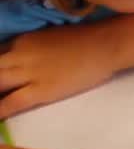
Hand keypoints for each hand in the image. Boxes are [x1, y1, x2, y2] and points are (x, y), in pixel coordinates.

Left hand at [0, 23, 121, 117]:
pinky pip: (10, 103)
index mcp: (23, 40)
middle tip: (1, 91)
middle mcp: (20, 54)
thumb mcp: (51, 36)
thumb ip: (32, 48)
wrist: (107, 43)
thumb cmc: (87, 38)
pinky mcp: (41, 90)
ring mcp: (29, 73)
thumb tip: (22, 62)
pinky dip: (0, 111)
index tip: (2, 77)